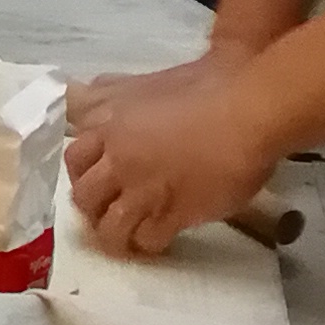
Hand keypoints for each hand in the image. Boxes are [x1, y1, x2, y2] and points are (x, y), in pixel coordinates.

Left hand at [63, 48, 278, 255]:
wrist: (252, 109)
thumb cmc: (213, 83)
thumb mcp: (151, 80)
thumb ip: (114, 90)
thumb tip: (80, 91)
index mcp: (111, 122)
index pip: (73, 157)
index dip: (82, 172)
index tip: (97, 178)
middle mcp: (118, 157)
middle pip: (83, 195)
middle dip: (94, 206)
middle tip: (113, 209)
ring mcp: (141, 187)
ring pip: (107, 225)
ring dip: (116, 234)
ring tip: (131, 235)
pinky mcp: (169, 213)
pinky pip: (145, 240)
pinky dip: (149, 244)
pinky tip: (162, 238)